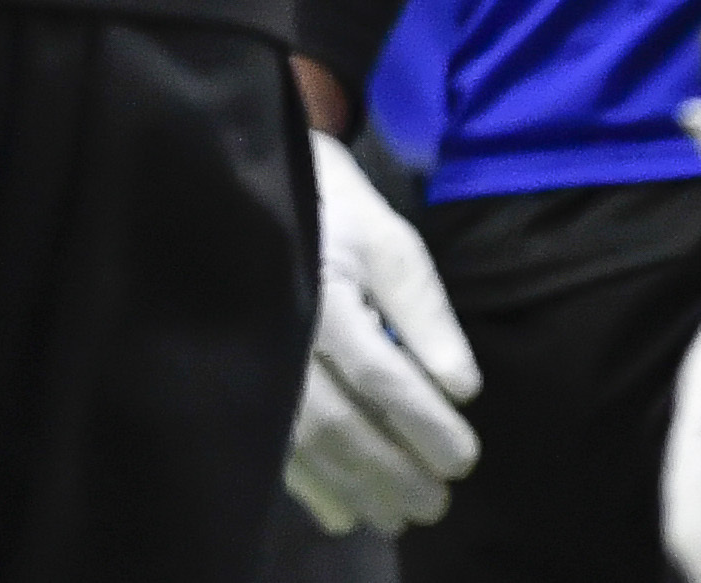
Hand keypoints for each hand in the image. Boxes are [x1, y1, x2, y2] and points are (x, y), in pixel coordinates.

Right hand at [286, 126, 482, 532]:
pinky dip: (306, 484)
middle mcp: (277, 332)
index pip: (379, 375)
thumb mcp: (390, 242)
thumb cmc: (334, 210)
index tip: (464, 460)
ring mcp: (248, 355)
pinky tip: (340, 512)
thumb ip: (425, 312)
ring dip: (354, 487)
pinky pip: (268, 438)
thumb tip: (459, 390)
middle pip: (338, 421)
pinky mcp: (236, 371)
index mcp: (319, 293)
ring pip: (301, 441)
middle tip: (437, 504)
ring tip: (398, 515)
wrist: (250, 184)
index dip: (424, 424)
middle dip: (393, 470)